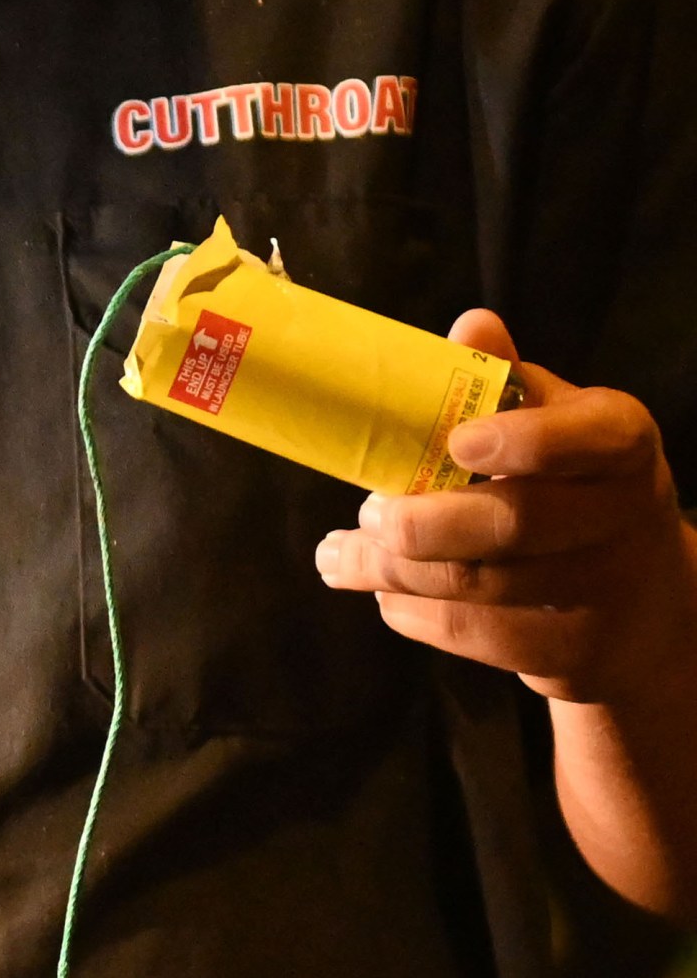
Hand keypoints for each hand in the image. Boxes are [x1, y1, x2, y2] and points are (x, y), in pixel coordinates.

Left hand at [313, 311, 696, 704]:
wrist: (638, 604)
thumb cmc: (571, 488)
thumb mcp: (553, 426)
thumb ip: (505, 382)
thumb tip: (473, 324)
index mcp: (621, 445)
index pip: (594, 437)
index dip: (527, 440)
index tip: (458, 443)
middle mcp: (627, 516)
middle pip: (516, 523)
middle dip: (421, 523)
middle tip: (365, 515)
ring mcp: (609, 592)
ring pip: (482, 587)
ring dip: (392, 572)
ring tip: (339, 556)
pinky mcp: (578, 654)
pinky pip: (480, 637)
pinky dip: (417, 615)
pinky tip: (386, 595)